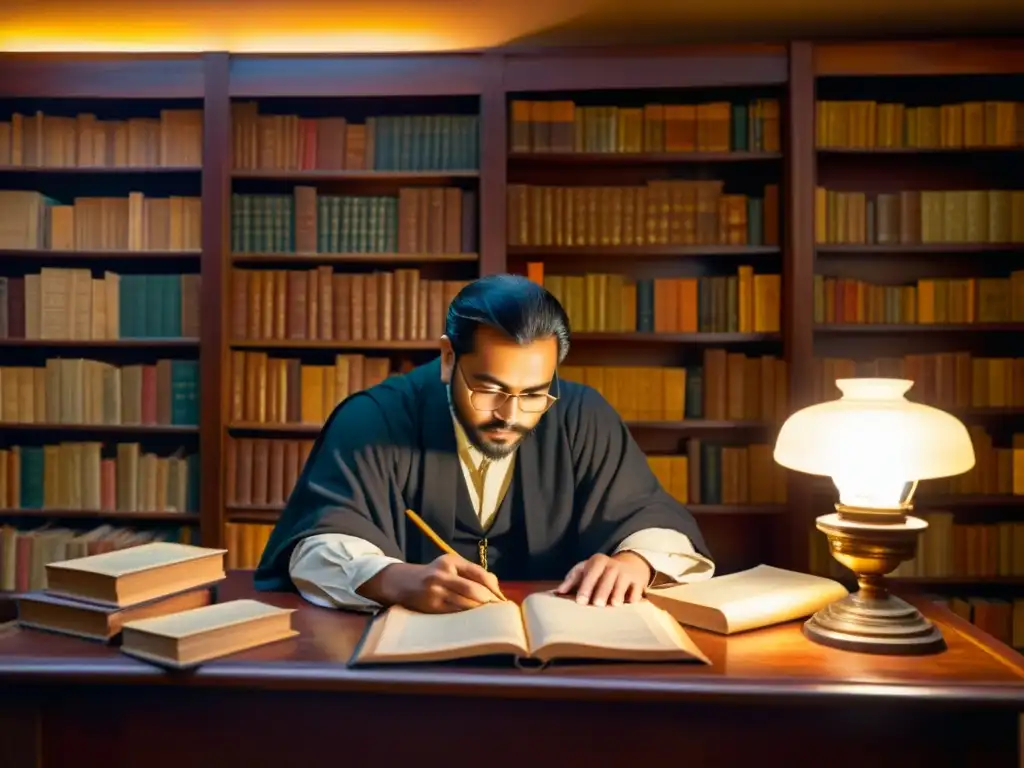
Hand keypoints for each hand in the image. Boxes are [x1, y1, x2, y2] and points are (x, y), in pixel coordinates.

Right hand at [370, 554, 506, 612]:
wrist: (404, 582)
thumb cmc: (434, 575)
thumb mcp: (449, 566)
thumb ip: (470, 573)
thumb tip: (497, 590)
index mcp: (452, 561)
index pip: (479, 573)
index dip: (494, 588)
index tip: (503, 599)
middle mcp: (443, 573)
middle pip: (474, 590)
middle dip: (489, 602)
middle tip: (499, 612)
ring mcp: (436, 590)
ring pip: (465, 603)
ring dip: (480, 612)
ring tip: (490, 618)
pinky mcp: (431, 605)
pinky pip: (455, 613)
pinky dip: (467, 617)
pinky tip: (475, 621)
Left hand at [554, 552, 651, 606]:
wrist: (631, 563)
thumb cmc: (601, 571)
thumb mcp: (586, 570)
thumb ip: (572, 580)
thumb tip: (557, 593)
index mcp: (598, 561)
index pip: (591, 572)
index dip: (586, 586)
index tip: (580, 601)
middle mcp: (613, 566)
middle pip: (607, 577)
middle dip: (602, 591)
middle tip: (597, 605)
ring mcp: (627, 573)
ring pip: (622, 582)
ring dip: (618, 593)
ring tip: (614, 604)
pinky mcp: (639, 581)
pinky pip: (636, 589)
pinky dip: (634, 596)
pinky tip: (631, 603)